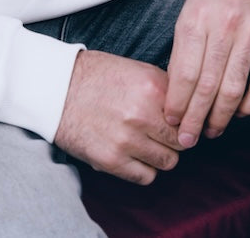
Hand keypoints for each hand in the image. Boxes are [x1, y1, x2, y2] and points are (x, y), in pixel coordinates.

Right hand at [54, 50, 180, 183]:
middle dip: (177, 139)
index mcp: (152, 88)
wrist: (58, 89)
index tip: (183, 122)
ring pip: (168, 161)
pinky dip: (146, 169)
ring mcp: (127, 140)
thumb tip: (191, 108)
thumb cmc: (100, 77)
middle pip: (182, 141)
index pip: (190, 115)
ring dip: (162, 155)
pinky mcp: (110, 161)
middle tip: (166, 135)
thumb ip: (167, 90)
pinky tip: (137, 156)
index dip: (188, 120)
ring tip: (150, 145)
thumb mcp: (139, 71)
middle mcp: (142, 115)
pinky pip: (146, 177)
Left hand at [163, 0, 249, 148]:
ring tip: (212, 131)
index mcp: (195, 19)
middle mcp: (223, 28)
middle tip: (187, 140)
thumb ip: (185, 45)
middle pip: (206, 87)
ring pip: (234, 89)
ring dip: (221, 118)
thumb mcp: (190, 7)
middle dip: (194, 119)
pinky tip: (240, 113)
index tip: (171, 121)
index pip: (182, 74)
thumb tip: (177, 89)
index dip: (176, 104)